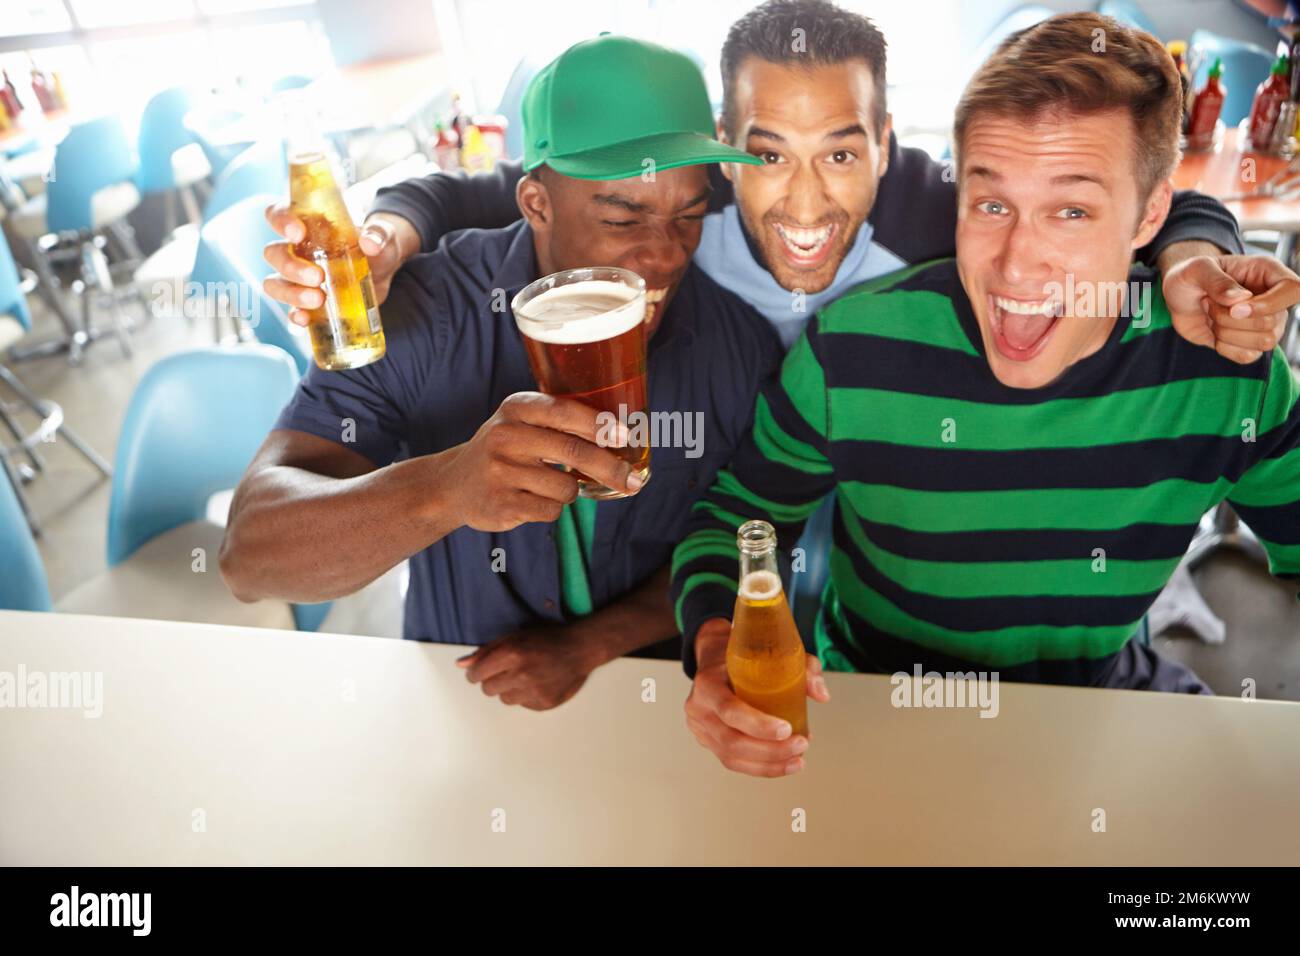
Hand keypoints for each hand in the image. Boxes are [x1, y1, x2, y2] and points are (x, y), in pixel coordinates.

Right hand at [263, 206, 415, 324]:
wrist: (386, 274)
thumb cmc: (378, 246)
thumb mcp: (383, 235)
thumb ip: (378, 234)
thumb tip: (370, 243)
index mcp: (308, 224)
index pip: (278, 214)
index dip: (280, 221)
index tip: (297, 234)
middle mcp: (297, 250)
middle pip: (274, 254)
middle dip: (290, 266)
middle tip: (318, 276)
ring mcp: (299, 278)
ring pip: (276, 283)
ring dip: (291, 292)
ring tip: (318, 299)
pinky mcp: (308, 301)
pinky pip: (291, 309)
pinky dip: (295, 315)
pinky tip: (305, 319)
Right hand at [435, 391, 641, 532]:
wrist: (453, 485)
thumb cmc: (504, 450)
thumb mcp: (522, 423)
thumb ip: (562, 423)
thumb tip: (624, 436)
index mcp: (516, 409)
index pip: (565, 411)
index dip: (599, 424)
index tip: (626, 436)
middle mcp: (505, 436)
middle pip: (574, 452)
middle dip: (611, 469)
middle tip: (634, 481)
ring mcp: (501, 472)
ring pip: (566, 487)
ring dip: (570, 492)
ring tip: (547, 485)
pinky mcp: (501, 504)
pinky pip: (551, 510)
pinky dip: (552, 509)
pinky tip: (532, 500)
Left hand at [458, 625, 596, 709]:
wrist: (580, 649)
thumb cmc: (547, 639)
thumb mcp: (514, 636)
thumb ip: (486, 651)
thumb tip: (462, 665)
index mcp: (511, 654)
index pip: (477, 674)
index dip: (476, 673)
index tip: (481, 672)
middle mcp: (521, 674)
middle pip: (488, 689)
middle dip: (492, 680)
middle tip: (507, 671)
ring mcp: (534, 691)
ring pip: (504, 699)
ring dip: (510, 689)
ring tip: (525, 676)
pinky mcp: (544, 703)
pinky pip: (522, 705)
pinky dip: (526, 695)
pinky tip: (537, 682)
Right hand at [684, 618, 830, 776]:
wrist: (715, 657)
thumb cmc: (744, 655)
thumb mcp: (771, 651)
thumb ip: (801, 668)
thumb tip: (822, 695)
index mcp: (708, 683)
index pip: (729, 710)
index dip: (758, 725)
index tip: (787, 729)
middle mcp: (699, 709)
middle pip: (732, 741)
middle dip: (770, 750)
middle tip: (801, 745)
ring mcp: (700, 729)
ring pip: (732, 757)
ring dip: (769, 764)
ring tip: (798, 760)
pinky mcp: (708, 741)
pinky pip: (733, 761)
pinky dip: (760, 767)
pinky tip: (784, 765)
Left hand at [1164, 254, 1299, 363]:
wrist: (1178, 298)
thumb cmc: (1191, 276)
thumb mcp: (1196, 269)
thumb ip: (1217, 281)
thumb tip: (1241, 299)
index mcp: (1267, 272)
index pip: (1294, 289)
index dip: (1269, 304)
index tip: (1235, 308)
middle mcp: (1273, 298)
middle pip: (1271, 322)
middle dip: (1230, 319)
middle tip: (1210, 303)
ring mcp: (1265, 323)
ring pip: (1264, 342)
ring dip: (1227, 333)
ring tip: (1213, 316)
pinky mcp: (1250, 343)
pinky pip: (1248, 356)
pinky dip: (1225, 348)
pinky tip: (1215, 334)